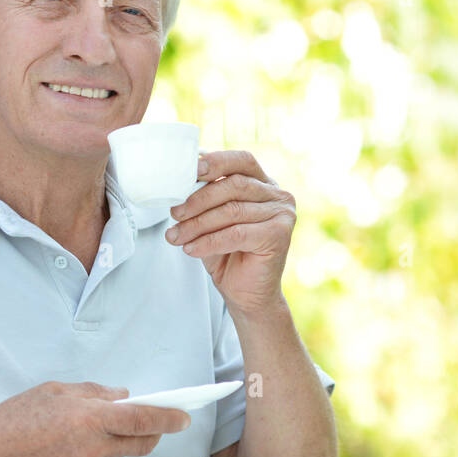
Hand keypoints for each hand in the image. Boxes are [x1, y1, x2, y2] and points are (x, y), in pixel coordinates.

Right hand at [0, 381, 190, 456]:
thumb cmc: (15, 419)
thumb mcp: (56, 391)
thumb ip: (94, 393)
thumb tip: (122, 396)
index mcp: (91, 420)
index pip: (143, 420)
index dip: (168, 417)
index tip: (184, 415)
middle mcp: (94, 450)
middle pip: (142, 443)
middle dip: (153, 431)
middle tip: (151, 418)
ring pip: (119, 454)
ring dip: (118, 440)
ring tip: (88, 427)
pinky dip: (98, 452)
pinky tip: (73, 443)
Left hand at [165, 149, 294, 316]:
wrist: (247, 295)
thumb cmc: (228, 255)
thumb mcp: (213, 220)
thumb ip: (206, 198)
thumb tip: (179, 181)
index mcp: (264, 184)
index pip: (241, 161)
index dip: (216, 161)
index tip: (190, 170)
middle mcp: (278, 195)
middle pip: (234, 185)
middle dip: (198, 199)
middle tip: (174, 213)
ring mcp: (282, 214)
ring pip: (232, 211)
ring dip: (198, 224)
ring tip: (177, 236)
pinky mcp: (279, 236)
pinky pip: (237, 233)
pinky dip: (209, 241)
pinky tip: (191, 249)